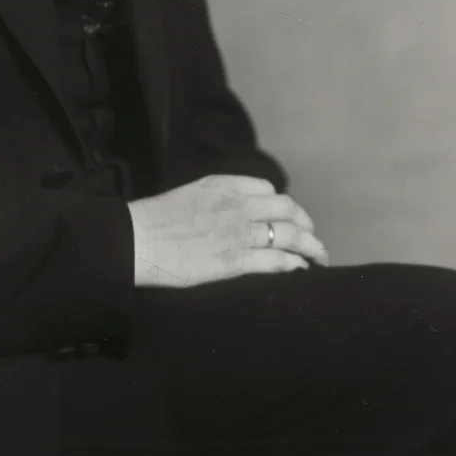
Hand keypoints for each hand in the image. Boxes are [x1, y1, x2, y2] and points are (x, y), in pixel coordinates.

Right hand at [127, 174, 328, 288]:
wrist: (137, 240)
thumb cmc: (154, 220)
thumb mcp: (188, 194)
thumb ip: (215, 199)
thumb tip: (231, 211)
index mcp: (223, 186)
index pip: (267, 189)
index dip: (282, 204)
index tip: (287, 217)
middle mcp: (236, 205)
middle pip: (286, 209)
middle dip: (305, 224)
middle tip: (313, 238)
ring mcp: (237, 233)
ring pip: (289, 235)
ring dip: (310, 247)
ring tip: (319, 257)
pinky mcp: (234, 261)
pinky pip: (276, 260)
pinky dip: (293, 264)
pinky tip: (300, 269)